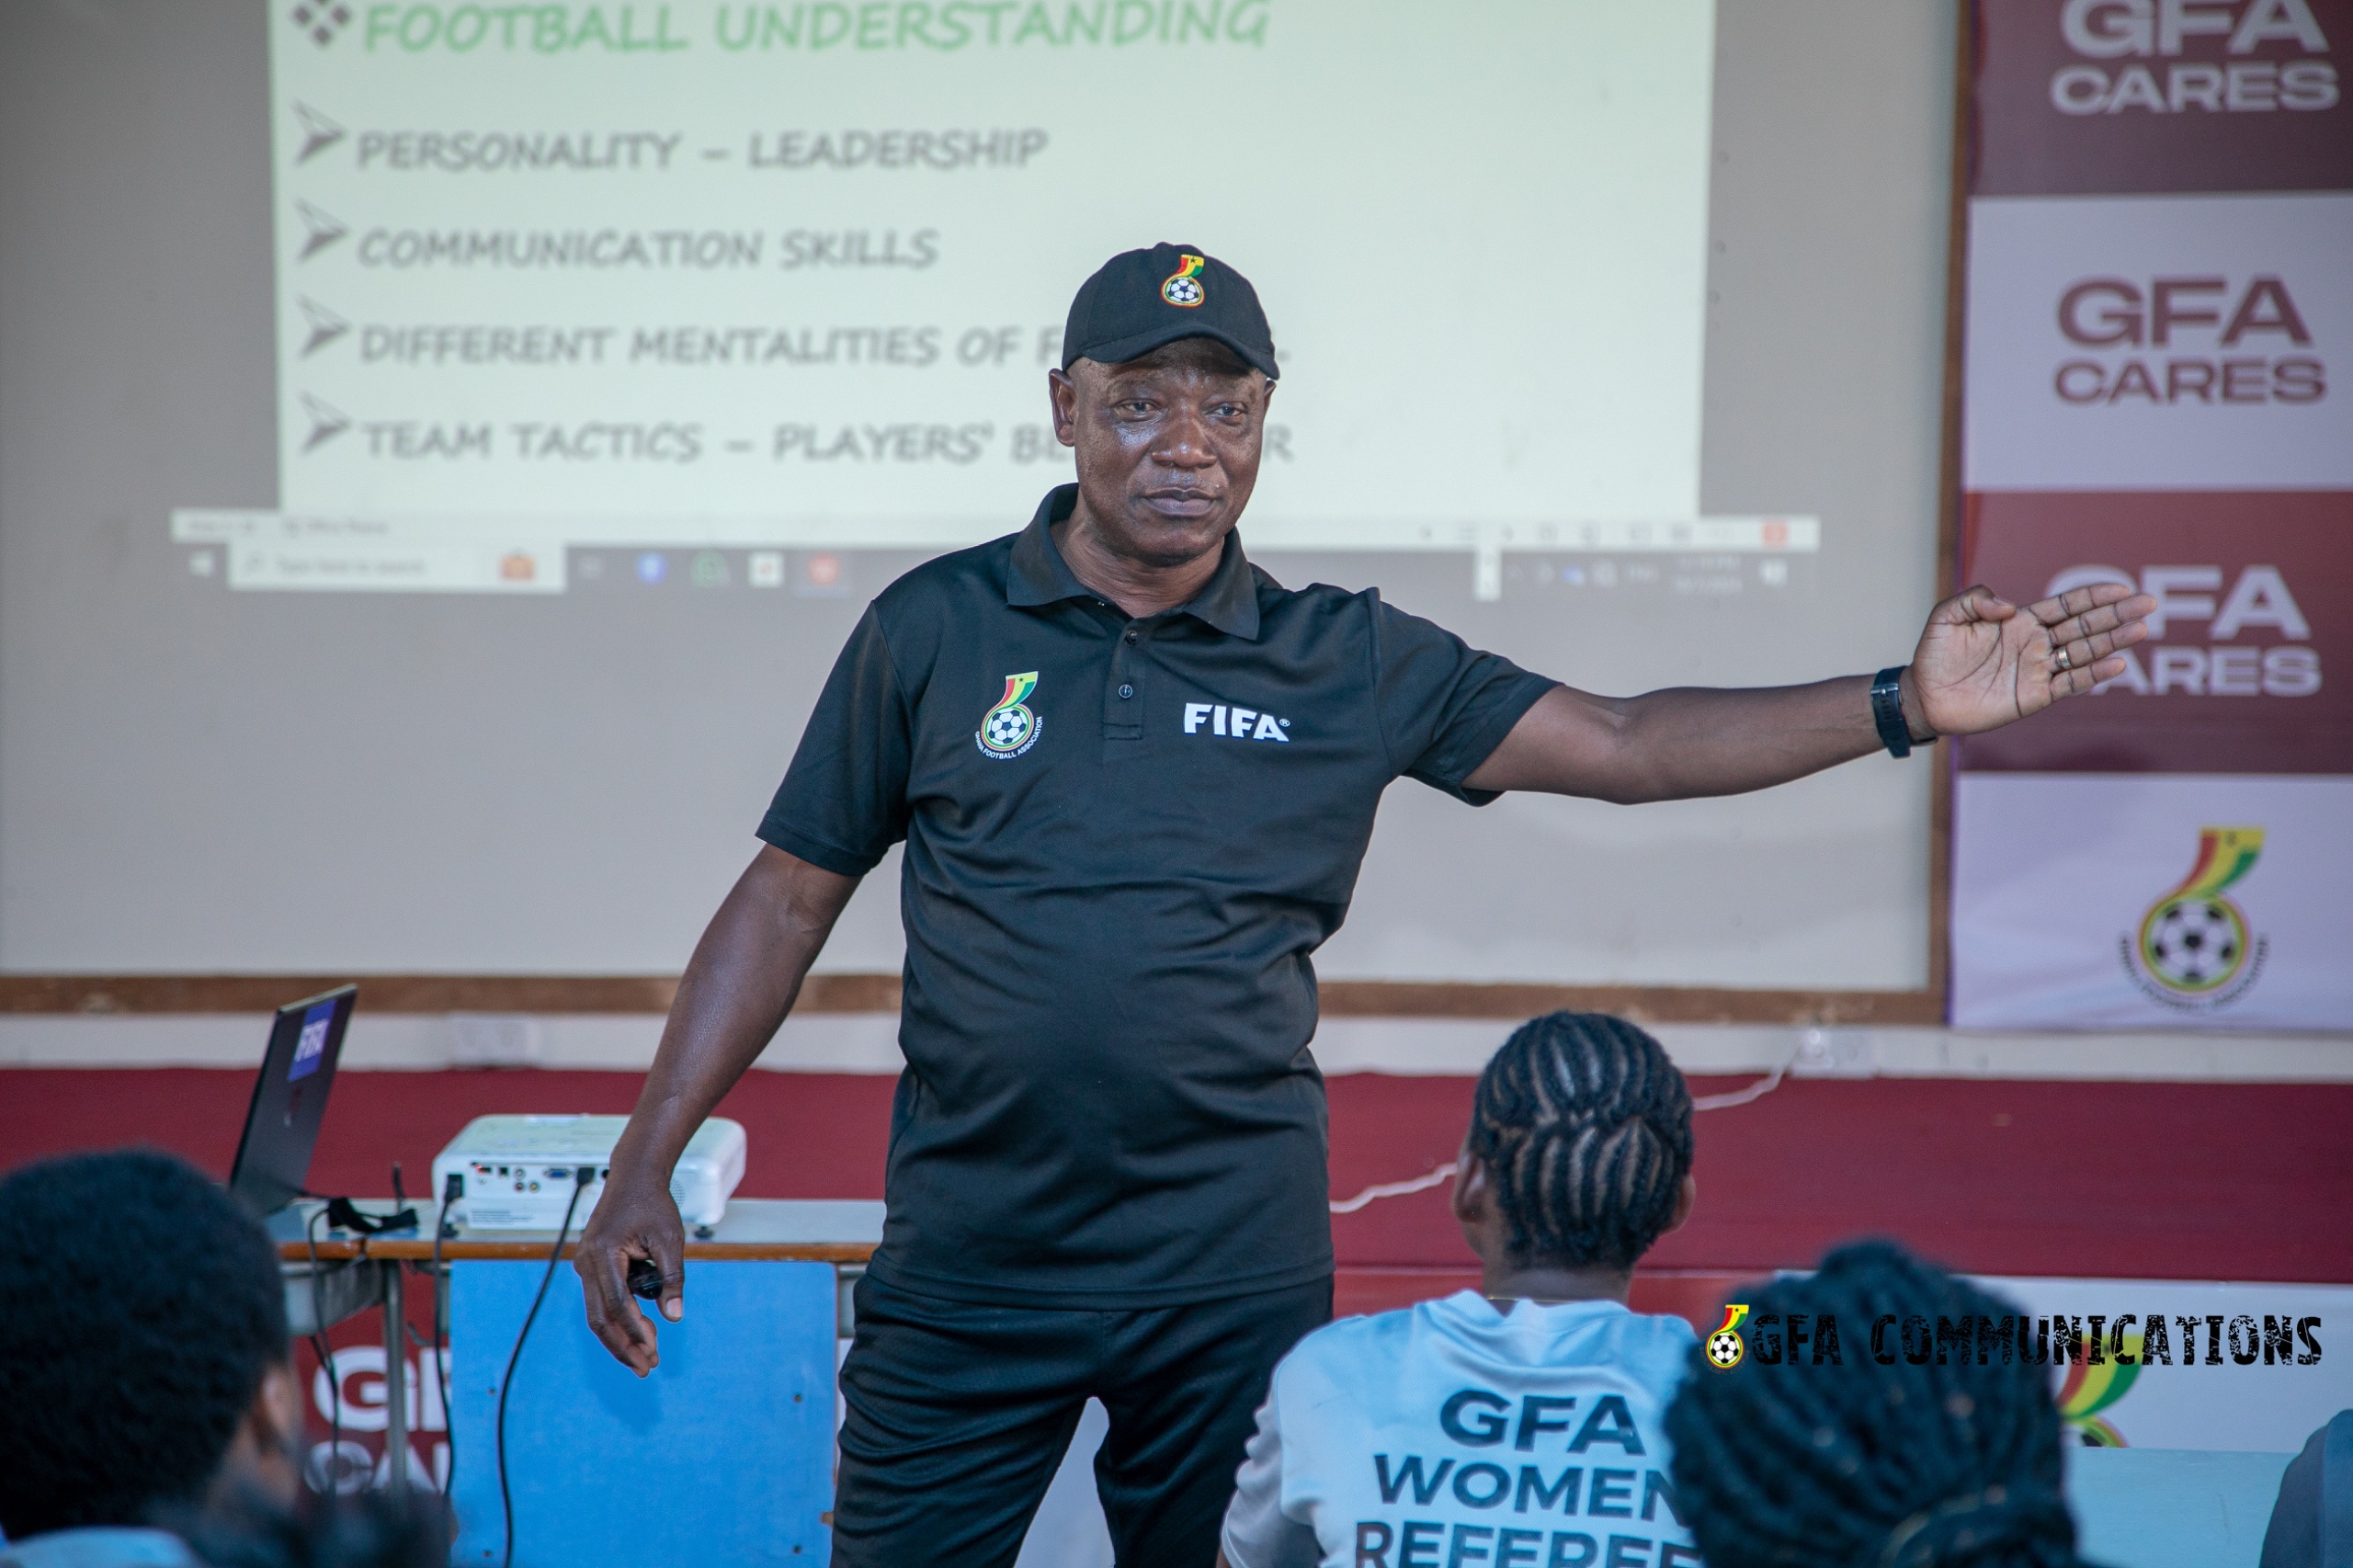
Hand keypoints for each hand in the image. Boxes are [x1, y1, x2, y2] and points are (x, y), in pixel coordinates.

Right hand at [573, 1172, 684, 1376]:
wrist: (633, 1178)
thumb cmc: (653, 1204)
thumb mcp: (670, 1238)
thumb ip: (672, 1276)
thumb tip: (675, 1316)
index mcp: (603, 1253)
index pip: (616, 1303)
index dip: (634, 1330)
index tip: (653, 1349)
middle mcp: (587, 1262)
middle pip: (599, 1317)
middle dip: (623, 1345)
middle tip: (647, 1368)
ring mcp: (585, 1265)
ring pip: (597, 1313)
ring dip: (621, 1337)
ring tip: (648, 1356)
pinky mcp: (591, 1267)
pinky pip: (601, 1300)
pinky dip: (619, 1319)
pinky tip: (642, 1331)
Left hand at [1907, 582, 2155, 736]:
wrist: (1923, 697)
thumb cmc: (1934, 655)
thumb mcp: (1947, 616)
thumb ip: (1975, 600)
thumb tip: (2010, 608)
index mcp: (2021, 622)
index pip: (2066, 606)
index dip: (2094, 597)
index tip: (2122, 589)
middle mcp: (2035, 644)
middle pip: (2084, 626)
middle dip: (2116, 615)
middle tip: (2150, 604)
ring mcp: (2037, 670)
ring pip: (2083, 653)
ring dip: (2113, 641)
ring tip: (2141, 630)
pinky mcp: (2033, 697)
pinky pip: (2069, 684)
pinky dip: (2093, 675)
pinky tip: (2116, 664)